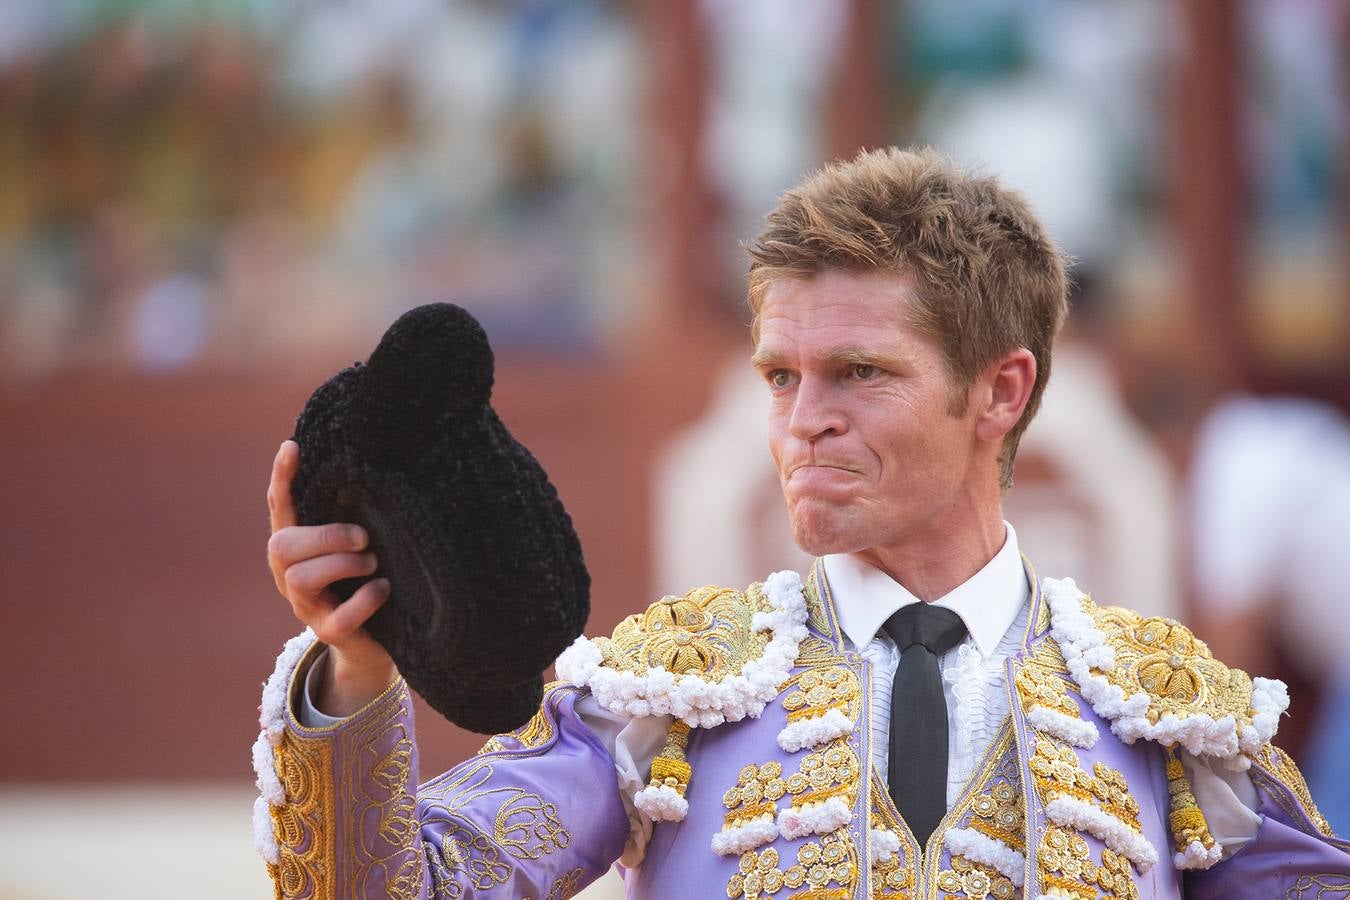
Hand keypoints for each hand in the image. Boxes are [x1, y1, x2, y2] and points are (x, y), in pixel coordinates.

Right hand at [267, 439, 396, 715]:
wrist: (373, 643)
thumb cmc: (364, 581)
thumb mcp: (355, 546)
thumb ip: (353, 518)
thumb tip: (375, 473)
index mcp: (297, 549)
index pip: (281, 507)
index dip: (282, 478)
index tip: (292, 446)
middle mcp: (291, 576)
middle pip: (283, 546)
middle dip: (325, 536)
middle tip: (363, 537)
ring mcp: (306, 607)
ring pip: (301, 578)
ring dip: (341, 564)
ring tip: (372, 562)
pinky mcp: (329, 634)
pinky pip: (339, 617)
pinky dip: (363, 599)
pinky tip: (382, 588)